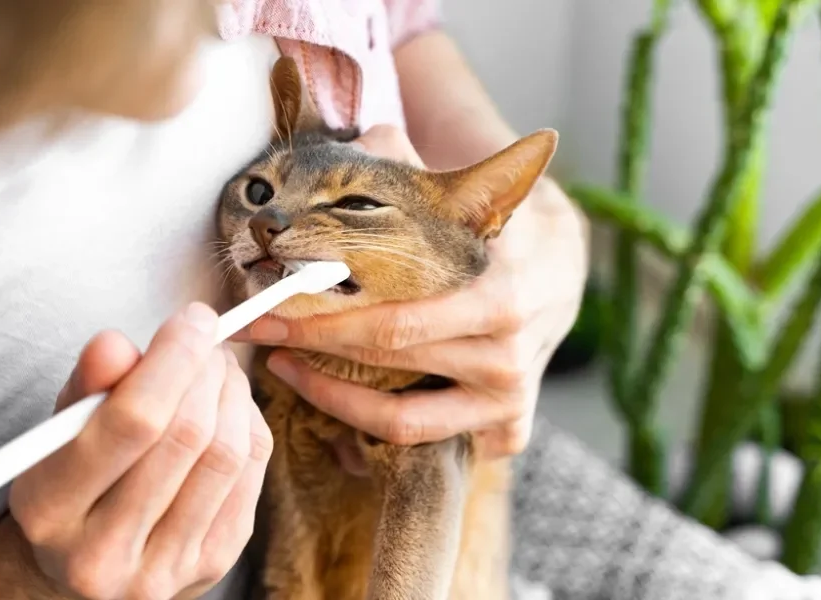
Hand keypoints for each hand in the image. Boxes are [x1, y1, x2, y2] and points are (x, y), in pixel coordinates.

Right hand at [4, 303, 271, 599]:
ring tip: (218, 367)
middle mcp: (105, 553)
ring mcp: (164, 569)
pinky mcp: (212, 564)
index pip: (132, 422)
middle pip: (188, 437)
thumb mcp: (59, 430)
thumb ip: (87, 386)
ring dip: (233, 393)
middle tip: (206, 340)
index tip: (193, 318)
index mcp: (51, 511)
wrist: (83, 565)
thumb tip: (116, 343)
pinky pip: (251, 474)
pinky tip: (231, 406)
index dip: (173, 359)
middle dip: (206, 370)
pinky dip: (249, 425)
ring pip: (227, 455)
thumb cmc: (70, 481)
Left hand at [235, 125, 587, 457]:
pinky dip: (382, 435)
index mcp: (497, 294)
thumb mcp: (468, 197)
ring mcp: (508, 398)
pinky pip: (432, 445)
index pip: (394, 319)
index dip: (321, 320)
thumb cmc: (498, 232)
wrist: (561, 270)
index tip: (265, 308)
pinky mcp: (508, 426)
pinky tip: (342, 408)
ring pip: (403, 421)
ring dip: (332, 399)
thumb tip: (368, 134)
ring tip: (286, 367)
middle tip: (259, 331)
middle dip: (311, 347)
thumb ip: (416, 170)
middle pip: (389, 362)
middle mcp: (505, 354)